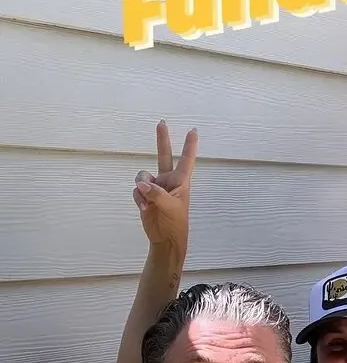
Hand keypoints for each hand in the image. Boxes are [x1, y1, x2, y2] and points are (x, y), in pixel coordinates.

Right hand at [133, 122, 197, 251]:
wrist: (165, 239)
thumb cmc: (176, 223)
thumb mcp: (169, 207)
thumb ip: (155, 193)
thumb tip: (140, 183)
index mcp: (181, 182)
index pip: (186, 160)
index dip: (189, 145)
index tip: (193, 131)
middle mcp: (168, 181)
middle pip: (163, 155)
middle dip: (162, 139)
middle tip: (161, 123)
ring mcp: (156, 187)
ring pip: (142, 176)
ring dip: (142, 188)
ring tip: (147, 202)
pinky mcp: (145, 195)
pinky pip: (137, 190)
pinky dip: (138, 198)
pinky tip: (144, 208)